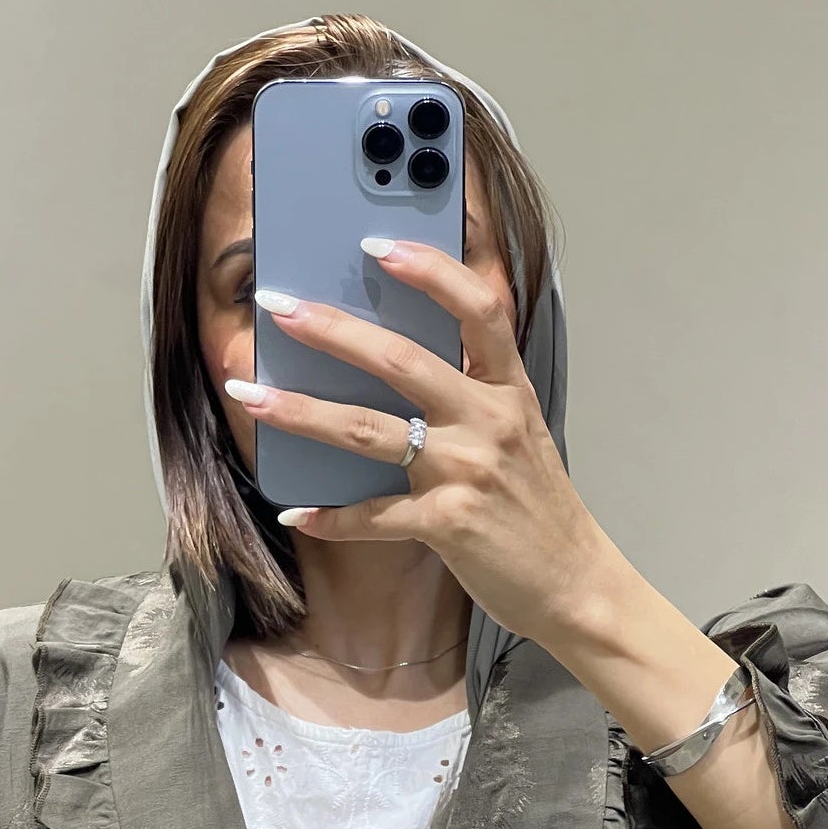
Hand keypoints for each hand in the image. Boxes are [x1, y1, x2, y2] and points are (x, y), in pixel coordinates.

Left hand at [228, 242, 613, 650]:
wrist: (574, 583)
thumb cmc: (538, 511)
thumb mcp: (521, 435)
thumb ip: (474, 397)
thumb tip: (400, 368)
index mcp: (508, 392)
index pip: (477, 309)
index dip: (430, 270)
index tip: (378, 245)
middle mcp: (488, 422)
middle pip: (401, 360)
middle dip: (332, 330)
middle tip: (279, 308)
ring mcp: (467, 472)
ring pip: (368, 430)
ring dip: (301, 411)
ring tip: (252, 396)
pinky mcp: (449, 523)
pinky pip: (373, 516)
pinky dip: (331, 517)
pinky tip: (296, 512)